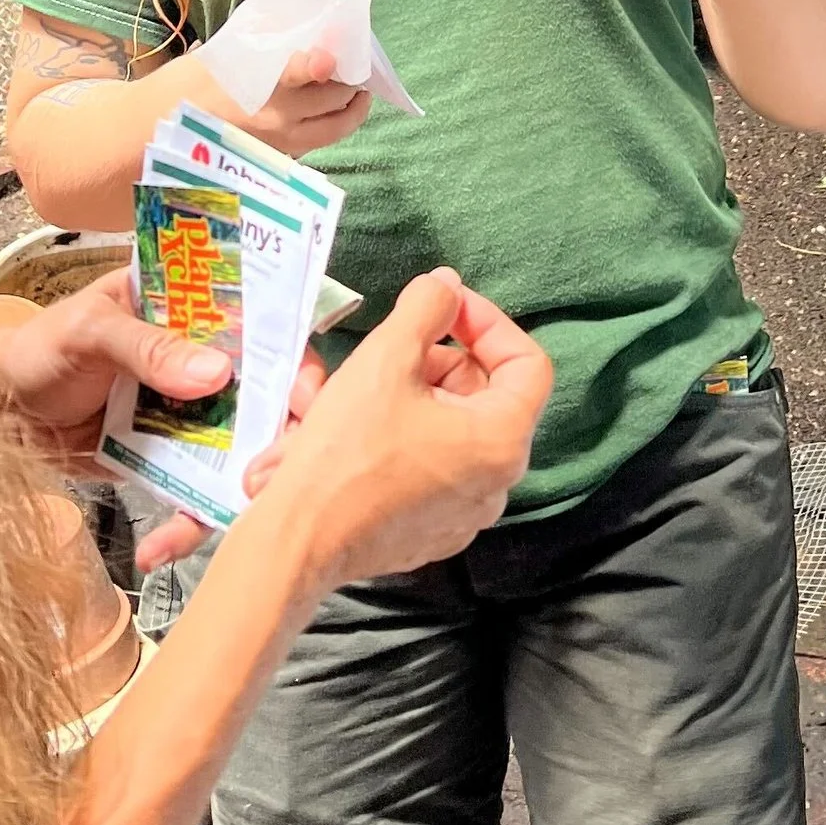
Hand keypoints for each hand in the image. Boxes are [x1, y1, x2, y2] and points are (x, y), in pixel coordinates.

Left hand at [0, 276, 323, 571]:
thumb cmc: (38, 349)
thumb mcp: (88, 331)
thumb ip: (147, 347)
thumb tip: (217, 375)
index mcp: (196, 310)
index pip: (268, 327)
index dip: (298, 360)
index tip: (307, 400)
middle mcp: (208, 361)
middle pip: (270, 399)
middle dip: (279, 443)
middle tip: (263, 482)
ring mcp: (192, 415)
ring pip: (241, 454)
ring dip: (236, 496)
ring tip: (201, 531)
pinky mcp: (170, 461)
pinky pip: (197, 492)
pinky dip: (187, 524)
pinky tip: (160, 551)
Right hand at [181, 41, 372, 161]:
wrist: (148, 138)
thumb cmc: (178, 90)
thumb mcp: (216, 56)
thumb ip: (258, 42)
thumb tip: (293, 23)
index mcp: (259, 85)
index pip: (309, 70)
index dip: (330, 62)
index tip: (339, 52)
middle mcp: (276, 118)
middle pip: (334, 100)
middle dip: (352, 83)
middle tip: (356, 69)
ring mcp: (278, 146)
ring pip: (333, 129)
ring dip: (351, 111)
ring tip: (356, 97)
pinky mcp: (273, 164)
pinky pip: (313, 146)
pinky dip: (325, 129)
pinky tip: (324, 117)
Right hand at [249, 269, 550, 587]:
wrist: (298, 539)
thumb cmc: (349, 446)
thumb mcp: (386, 359)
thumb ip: (425, 310)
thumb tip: (447, 285)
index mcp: (503, 440)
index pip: (527, 363)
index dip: (488, 323)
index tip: (443, 308)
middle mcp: (498, 483)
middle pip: (484, 396)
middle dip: (437, 361)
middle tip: (389, 349)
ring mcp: (465, 515)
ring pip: (450, 430)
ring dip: (409, 397)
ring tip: (356, 387)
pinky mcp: (432, 534)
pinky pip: (430, 468)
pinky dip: (400, 439)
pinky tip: (353, 430)